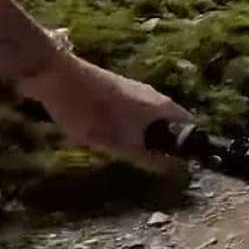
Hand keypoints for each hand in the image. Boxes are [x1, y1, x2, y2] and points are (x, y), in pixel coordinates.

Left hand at [19, 30, 192, 170]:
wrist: (59, 79)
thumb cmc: (93, 113)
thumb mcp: (121, 144)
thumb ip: (148, 157)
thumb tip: (174, 169)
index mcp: (162, 107)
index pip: (190, 126)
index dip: (189, 146)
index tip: (182, 164)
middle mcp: (154, 96)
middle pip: (168, 125)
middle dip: (159, 145)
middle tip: (145, 164)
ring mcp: (135, 91)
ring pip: (146, 121)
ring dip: (137, 138)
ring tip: (120, 152)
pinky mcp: (116, 90)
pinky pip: (129, 116)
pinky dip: (122, 129)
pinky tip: (102, 138)